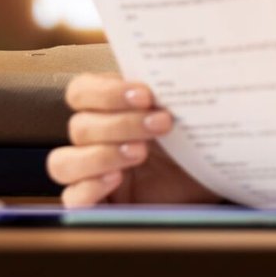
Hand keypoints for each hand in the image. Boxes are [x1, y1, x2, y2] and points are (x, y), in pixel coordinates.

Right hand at [46, 72, 219, 206]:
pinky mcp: (95, 205)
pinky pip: (71, 199)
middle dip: (122, 124)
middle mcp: (94, 140)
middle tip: (161, 123)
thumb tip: (175, 71)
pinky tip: (117, 179)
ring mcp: (90, 174)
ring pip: (63, 162)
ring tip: (140, 153)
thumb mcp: (184, 114)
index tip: (145, 95)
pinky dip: (90, 188)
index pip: (81, 91)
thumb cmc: (194, 144)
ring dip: (102, 155)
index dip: (107, 92)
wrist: (212, 181)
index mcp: (109, 109)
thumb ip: (167, 93)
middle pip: (79, 126)